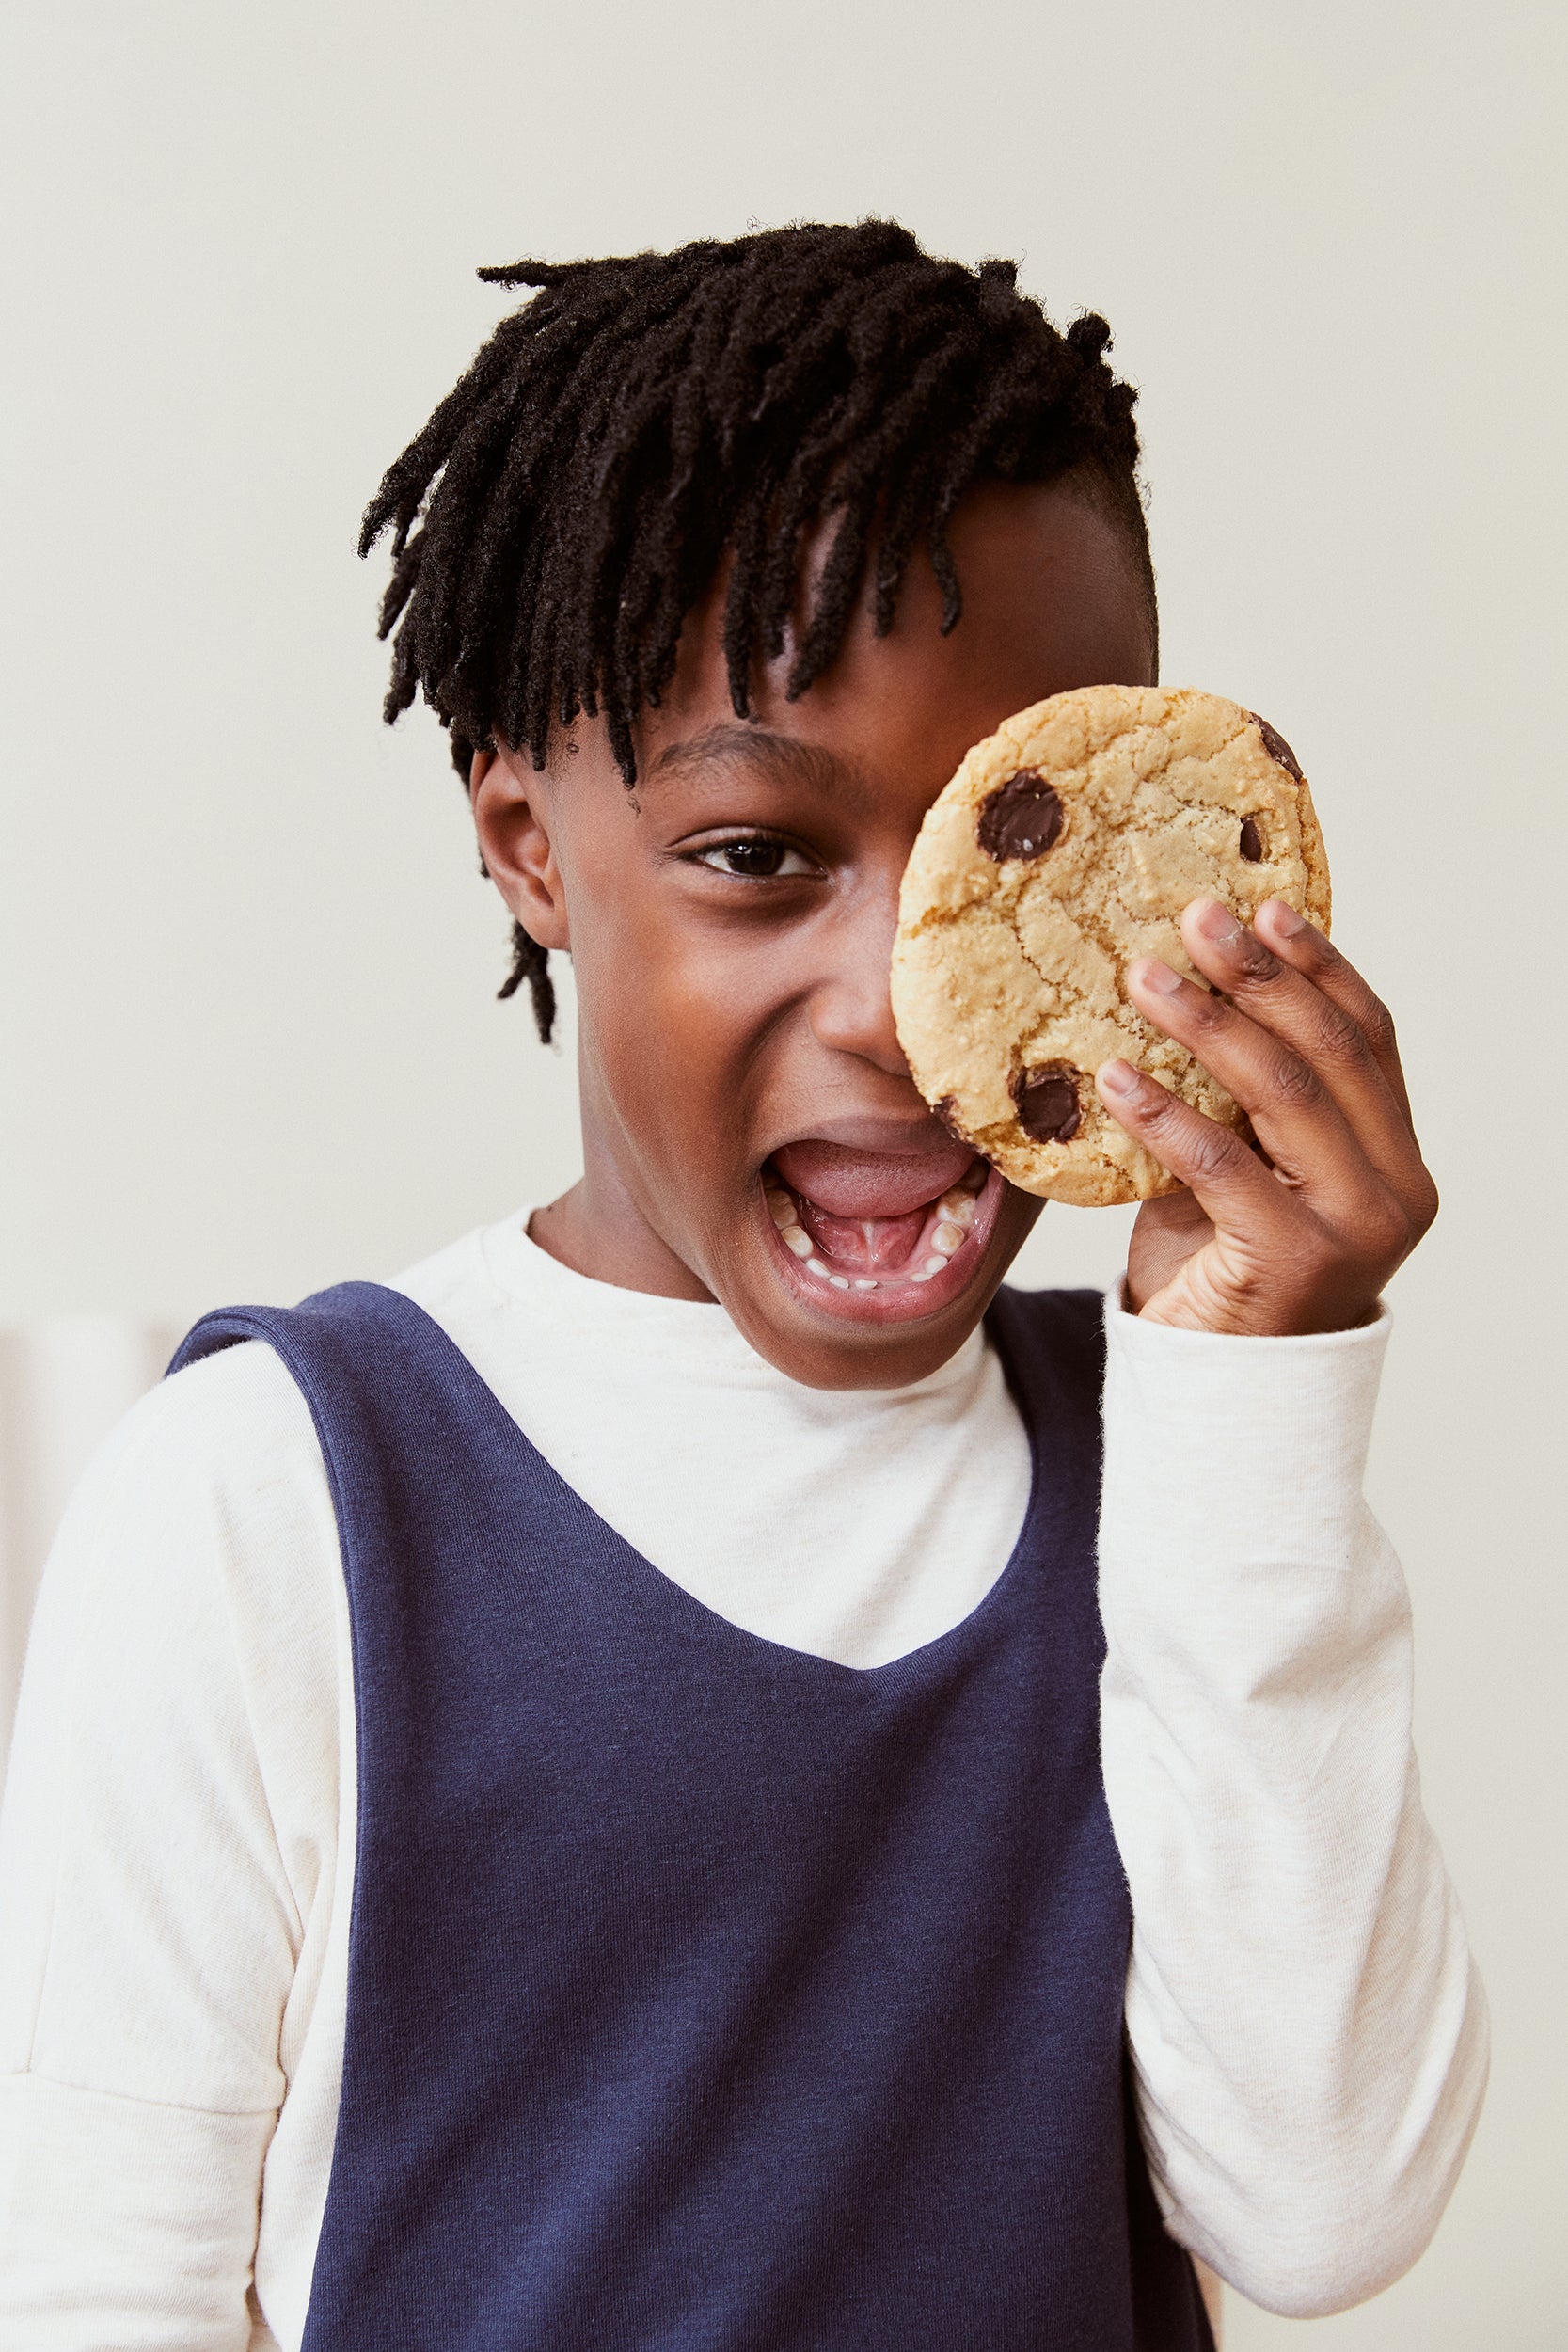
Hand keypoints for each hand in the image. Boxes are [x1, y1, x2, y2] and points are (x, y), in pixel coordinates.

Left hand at [1096, 898, 1437, 1334]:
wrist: (1214, 1386)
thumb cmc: (1223, 1267)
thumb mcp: (1246, 1168)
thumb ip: (1244, 1100)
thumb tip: (1187, 983)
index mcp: (1396, 1155)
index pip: (1368, 1037)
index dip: (1319, 965)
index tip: (1264, 904)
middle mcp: (1393, 1188)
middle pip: (1327, 1052)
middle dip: (1259, 975)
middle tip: (1193, 919)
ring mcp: (1354, 1227)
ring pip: (1282, 1094)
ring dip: (1206, 1024)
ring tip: (1143, 977)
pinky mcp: (1293, 1260)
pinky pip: (1221, 1164)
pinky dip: (1163, 1112)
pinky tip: (1113, 1075)